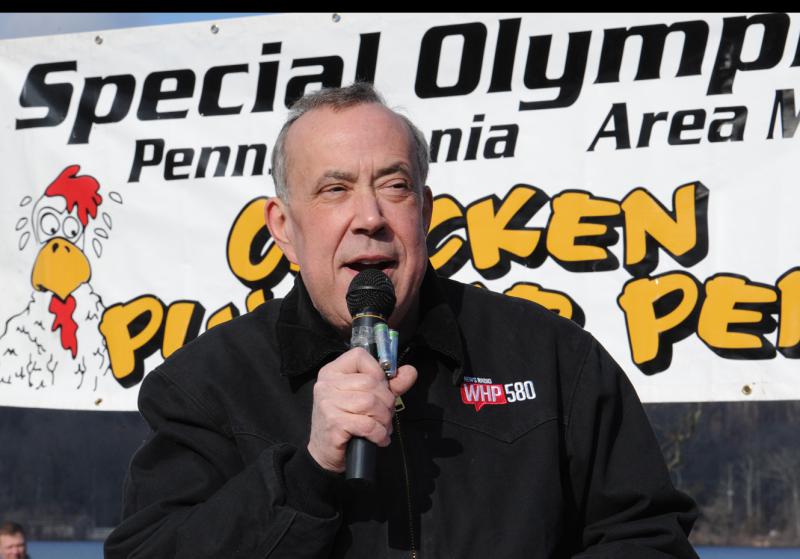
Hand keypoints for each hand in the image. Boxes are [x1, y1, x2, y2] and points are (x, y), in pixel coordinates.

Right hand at [307, 347, 416, 472]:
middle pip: (370, 382)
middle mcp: (327, 384)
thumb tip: (410, 372)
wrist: (325, 453)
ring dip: (384, 418)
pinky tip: (379, 438)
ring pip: (370, 402)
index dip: (377, 371)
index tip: (382, 388)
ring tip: (383, 427)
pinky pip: (367, 424)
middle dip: (386, 401)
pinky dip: (379, 433)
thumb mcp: (367, 398)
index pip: (359, 356)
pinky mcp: (333, 423)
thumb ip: (389, 384)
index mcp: (333, 371)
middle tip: (386, 414)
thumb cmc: (345, 421)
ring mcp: (328, 403)